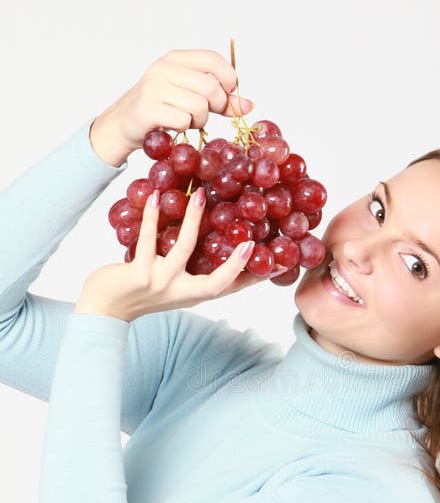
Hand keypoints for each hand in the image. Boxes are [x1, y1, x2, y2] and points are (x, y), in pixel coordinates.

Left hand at [74, 188, 285, 321]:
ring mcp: (160, 284)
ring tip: (200, 194)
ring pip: (183, 249)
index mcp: (191, 295)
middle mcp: (180, 293)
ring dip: (192, 219)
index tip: (273, 263)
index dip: (250, 277)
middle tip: (250, 239)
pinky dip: (152, 217)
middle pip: (215, 283)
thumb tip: (204, 238)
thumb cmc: (137, 292)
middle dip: (234, 263)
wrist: (102, 309)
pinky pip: (148, 241)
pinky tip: (156, 196)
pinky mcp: (137, 275)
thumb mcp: (168, 286)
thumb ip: (187, 270)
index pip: (227, 288)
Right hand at [89, 48, 254, 166]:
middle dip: (215, 106)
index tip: (227, 93)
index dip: (228, 78)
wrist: (123, 124)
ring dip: (199, 120)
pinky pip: (183, 120)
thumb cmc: (161, 109)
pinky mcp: (148, 108)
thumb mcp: (190, 98)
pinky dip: (184, 128)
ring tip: (186, 120)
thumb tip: (250, 105)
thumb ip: (220, 100)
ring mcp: (154, 88)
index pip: (212, 59)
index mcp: (176, 59)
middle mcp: (164, 68)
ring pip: (199, 106)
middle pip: (210, 87)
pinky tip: (174, 126)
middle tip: (205, 113)